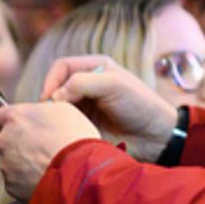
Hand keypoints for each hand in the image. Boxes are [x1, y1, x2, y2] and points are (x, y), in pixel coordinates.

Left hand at [0, 101, 99, 200]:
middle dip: (18, 145)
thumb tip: (40, 116)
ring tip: (48, 164)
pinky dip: (28, 181)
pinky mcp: (12, 185)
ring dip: (25, 164)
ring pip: (11, 163)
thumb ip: (41, 111)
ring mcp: (6, 164)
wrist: (79, 169)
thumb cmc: (74, 138)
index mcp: (14, 117)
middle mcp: (4, 140)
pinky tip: (46, 177)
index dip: (6, 125)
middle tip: (41, 148)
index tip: (14, 129)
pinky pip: (17, 182)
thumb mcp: (63, 110)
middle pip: (4, 142)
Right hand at [41, 55, 177, 162]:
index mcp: (96, 67)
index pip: (62, 67)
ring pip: (58, 106)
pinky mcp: (86, 123)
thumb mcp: (114, 85)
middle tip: (52, 116)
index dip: (51, 80)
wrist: (155, 137)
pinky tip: (64, 133)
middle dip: (51, 99)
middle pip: (56, 86)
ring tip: (58, 125)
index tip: (49, 99)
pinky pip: (65, 122)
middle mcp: (89, 83)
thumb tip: (54, 96)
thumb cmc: (140, 105)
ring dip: (55, 114)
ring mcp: (87, 104)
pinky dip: (61, 126)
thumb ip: (83, 83)